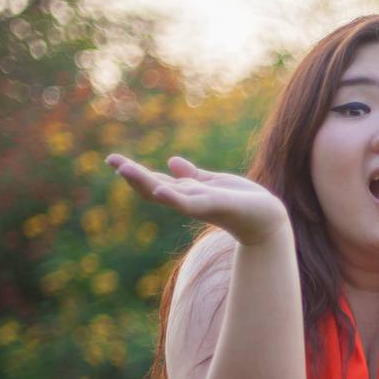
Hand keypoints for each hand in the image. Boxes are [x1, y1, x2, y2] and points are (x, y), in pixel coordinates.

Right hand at [106, 154, 290, 246]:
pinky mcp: (213, 206)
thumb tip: (172, 162)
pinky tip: (160, 188)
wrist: (267, 218)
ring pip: (166, 193)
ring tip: (126, 169)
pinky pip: (189, 204)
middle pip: (154, 187)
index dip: (134, 172)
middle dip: (133, 175)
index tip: (113, 160)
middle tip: (111, 160)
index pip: (155, 180)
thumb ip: (193, 176)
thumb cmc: (242, 202)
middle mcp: (188, 200)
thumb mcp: (214, 184)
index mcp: (187, 192)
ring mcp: (198, 204)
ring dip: (145, 182)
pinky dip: (174, 197)